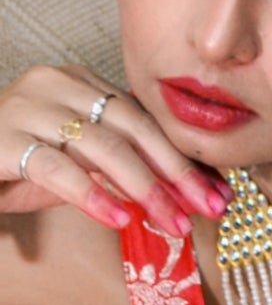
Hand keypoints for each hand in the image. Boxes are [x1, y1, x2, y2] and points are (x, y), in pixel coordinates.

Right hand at [0, 65, 228, 235]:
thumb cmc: (17, 164)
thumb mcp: (79, 166)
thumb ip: (124, 172)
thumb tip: (188, 194)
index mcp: (79, 82)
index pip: (144, 118)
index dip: (183, 156)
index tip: (218, 193)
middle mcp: (54, 85)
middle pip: (131, 126)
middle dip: (175, 171)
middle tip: (208, 208)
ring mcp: (26, 108)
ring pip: (101, 145)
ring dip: (145, 188)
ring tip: (172, 221)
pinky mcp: (2, 139)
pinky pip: (57, 167)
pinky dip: (93, 195)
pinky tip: (120, 218)